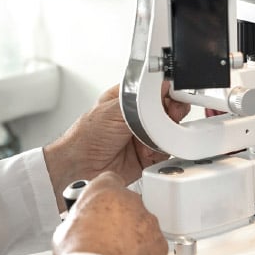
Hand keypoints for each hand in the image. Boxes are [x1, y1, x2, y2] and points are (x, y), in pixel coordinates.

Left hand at [43, 81, 189, 209]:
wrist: (79, 168)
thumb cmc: (86, 137)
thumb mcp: (114, 110)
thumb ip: (139, 99)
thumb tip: (160, 86)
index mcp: (127, 98)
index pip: (156, 90)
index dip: (168, 93)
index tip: (175, 96)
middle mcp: (137, 117)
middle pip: (167, 110)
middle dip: (171, 114)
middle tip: (169, 116)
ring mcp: (143, 136)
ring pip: (169, 131)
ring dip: (164, 135)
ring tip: (151, 139)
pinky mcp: (148, 156)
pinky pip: (166, 152)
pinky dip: (162, 152)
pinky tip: (149, 152)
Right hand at [52, 171, 167, 254]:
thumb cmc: (80, 254)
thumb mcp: (65, 229)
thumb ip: (79, 220)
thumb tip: (78, 229)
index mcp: (106, 190)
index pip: (109, 181)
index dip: (104, 196)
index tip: (101, 207)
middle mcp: (131, 201)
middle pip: (128, 205)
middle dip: (120, 219)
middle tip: (106, 238)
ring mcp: (149, 222)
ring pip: (143, 225)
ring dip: (134, 236)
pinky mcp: (161, 245)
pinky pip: (154, 247)